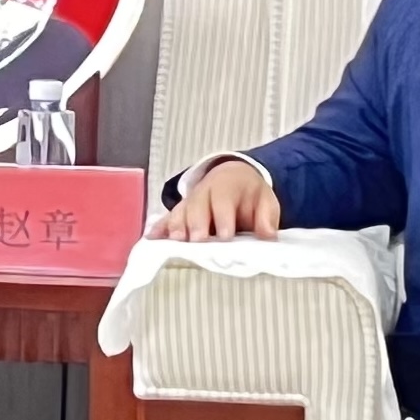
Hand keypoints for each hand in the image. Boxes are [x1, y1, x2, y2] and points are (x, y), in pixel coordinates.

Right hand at [148, 156, 281, 241]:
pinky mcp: (179, 212)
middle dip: (196, 225)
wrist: (234, 177)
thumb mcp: (266, 200)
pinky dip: (159, 228)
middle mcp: (203, 192)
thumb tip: (268, 236)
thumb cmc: (250, 193)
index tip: (225, 236)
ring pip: (179, 213)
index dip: (223, 219)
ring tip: (174, 242)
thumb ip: (266, 218)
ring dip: (176, 227)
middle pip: (197, 208)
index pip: (223, 202)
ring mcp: (189, 202)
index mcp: (226, 186)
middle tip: (196, 242)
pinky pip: (167, 219)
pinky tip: (151, 239)